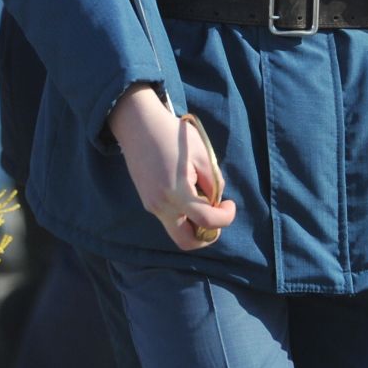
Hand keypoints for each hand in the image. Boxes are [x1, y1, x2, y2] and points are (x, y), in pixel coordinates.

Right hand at [107, 84, 234, 250]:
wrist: (138, 125)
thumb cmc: (173, 135)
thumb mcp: (202, 154)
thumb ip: (213, 183)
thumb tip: (217, 203)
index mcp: (176, 192)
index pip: (206, 221)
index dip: (225, 218)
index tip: (229, 204)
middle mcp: (160, 205)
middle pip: (186, 242)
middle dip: (206, 235)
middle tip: (216, 215)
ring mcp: (151, 206)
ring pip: (177, 231)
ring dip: (194, 223)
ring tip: (200, 196)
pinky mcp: (147, 202)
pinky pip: (169, 218)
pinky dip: (182, 214)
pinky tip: (186, 190)